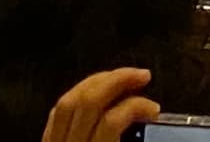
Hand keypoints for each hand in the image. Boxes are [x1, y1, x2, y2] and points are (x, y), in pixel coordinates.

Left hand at [44, 67, 161, 141]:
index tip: (153, 108)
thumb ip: (130, 141)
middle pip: (88, 101)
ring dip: (97, 82)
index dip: (136, 106)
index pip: (112, 121)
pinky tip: (91, 93)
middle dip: (117, 80)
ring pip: (68, 101)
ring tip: (119, 77)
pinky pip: (55, 114)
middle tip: (141, 74)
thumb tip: (147, 122)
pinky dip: (76, 96)